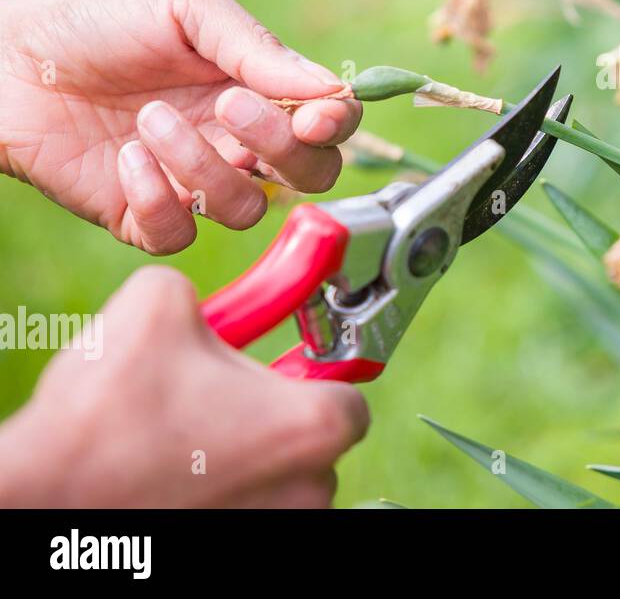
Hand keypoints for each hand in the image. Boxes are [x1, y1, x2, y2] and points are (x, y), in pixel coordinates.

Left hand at [0, 0, 361, 252]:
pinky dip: (157, 199)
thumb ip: (258, 46)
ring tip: (148, 119)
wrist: (2, 57)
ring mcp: (192, 181)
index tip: (312, 114)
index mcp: (259, 87)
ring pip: (245, 209)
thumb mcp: (183, 4)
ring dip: (202, 164)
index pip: (332, 121)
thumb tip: (332, 90)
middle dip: (280, 147)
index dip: (336, 124)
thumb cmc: (94, 20)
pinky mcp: (143, 216)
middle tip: (228, 106)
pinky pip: (179, 234)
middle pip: (310, 175)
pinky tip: (126, 159)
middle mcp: (237, 139)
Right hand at [0, 267, 368, 506]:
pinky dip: (219, 492)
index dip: (315, 369)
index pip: (349, 391)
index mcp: (314, 424)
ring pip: (280, 480)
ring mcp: (278, 528)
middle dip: (272, 413)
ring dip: (244, 455)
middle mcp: (310, 487)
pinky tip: (172, 474)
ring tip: (184, 438)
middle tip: (220, 397)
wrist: (43, 498)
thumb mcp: (161, 304)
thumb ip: (215, 294)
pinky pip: (246, 509)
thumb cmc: (108, 412)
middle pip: (314, 440)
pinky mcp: (238, 553)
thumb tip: (211, 301)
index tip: (288, 360)